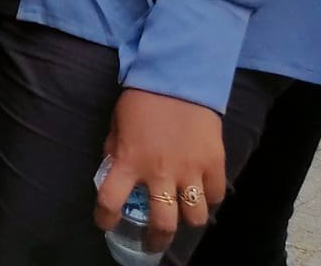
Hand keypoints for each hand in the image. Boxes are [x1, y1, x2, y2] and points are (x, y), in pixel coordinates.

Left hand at [96, 88, 225, 253]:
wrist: (178, 78)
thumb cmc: (141, 101)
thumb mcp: (118, 126)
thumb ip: (116, 152)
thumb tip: (114, 172)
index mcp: (128, 161)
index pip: (110, 201)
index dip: (105, 218)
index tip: (105, 223)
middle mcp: (159, 172)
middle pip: (162, 223)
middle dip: (156, 240)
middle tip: (153, 243)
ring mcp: (190, 170)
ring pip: (195, 217)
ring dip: (186, 219)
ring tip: (181, 215)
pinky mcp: (214, 163)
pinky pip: (215, 195)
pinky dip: (208, 198)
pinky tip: (201, 192)